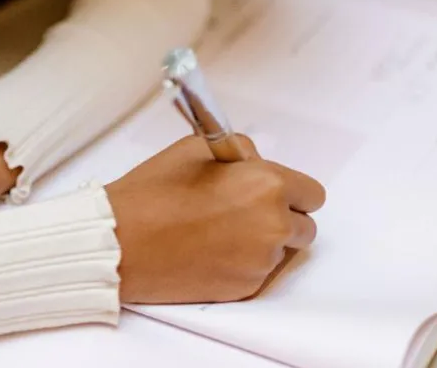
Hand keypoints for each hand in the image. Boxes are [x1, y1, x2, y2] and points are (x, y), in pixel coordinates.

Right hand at [106, 135, 324, 303]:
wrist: (125, 241)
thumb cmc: (156, 191)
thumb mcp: (197, 147)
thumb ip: (239, 152)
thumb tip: (255, 162)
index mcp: (267, 185)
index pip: (311, 193)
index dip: (291, 189)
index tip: (271, 188)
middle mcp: (273, 226)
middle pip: (304, 226)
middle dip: (282, 216)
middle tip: (244, 207)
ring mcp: (260, 262)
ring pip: (281, 250)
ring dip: (263, 239)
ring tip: (220, 227)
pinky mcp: (245, 288)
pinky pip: (259, 271)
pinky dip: (244, 260)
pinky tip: (211, 247)